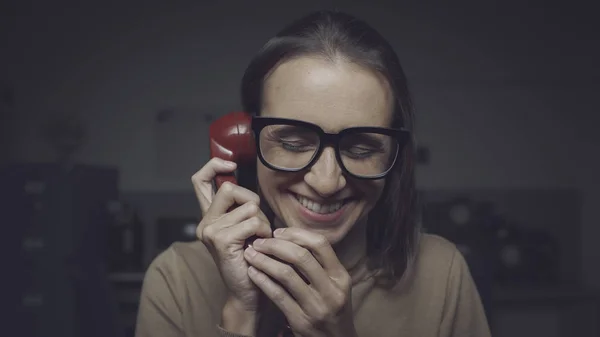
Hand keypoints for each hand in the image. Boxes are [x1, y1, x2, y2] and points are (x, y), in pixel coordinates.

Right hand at [192, 157, 272, 311]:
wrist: (247, 293)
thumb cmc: (251, 260)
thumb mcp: (245, 229)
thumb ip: (242, 209)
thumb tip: (252, 192)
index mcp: (209, 217)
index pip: (199, 180)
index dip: (213, 166)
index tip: (229, 165)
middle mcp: (205, 222)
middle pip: (231, 188)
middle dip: (252, 201)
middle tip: (256, 225)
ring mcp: (211, 231)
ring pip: (249, 206)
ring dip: (263, 222)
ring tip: (258, 240)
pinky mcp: (221, 240)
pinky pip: (253, 222)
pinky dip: (263, 232)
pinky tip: (260, 246)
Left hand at [243, 228, 356, 336]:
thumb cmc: (331, 307)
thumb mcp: (335, 285)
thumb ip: (320, 264)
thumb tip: (292, 237)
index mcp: (340, 277)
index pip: (320, 244)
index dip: (296, 234)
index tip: (278, 232)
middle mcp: (331, 291)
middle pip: (301, 256)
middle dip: (275, 245)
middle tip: (259, 242)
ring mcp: (315, 307)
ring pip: (286, 274)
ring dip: (264, 261)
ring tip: (251, 254)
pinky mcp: (300, 321)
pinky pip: (277, 295)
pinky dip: (262, 280)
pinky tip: (252, 272)